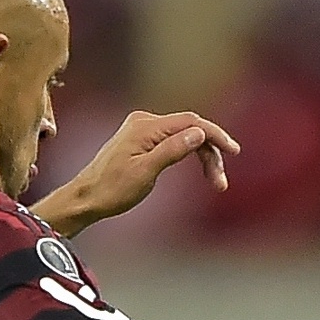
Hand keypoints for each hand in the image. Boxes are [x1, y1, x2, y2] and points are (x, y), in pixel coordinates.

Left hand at [36, 110, 241, 234]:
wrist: (86, 198)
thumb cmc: (112, 190)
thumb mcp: (146, 172)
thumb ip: (173, 149)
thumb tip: (198, 132)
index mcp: (146, 126)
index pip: (191, 122)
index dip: (216, 135)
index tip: (234, 151)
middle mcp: (144, 122)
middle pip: (190, 129)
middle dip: (211, 153)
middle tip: (220, 182)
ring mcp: (142, 130)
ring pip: (184, 136)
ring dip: (202, 157)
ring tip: (215, 182)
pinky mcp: (141, 140)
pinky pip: (173, 141)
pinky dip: (189, 154)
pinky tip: (198, 169)